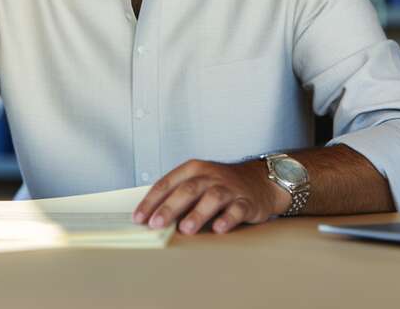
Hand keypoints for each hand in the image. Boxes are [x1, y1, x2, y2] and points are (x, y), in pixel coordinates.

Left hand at [132, 158, 290, 234]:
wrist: (260, 180)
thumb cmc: (221, 184)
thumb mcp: (198, 182)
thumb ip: (177, 197)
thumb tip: (150, 218)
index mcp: (193, 169)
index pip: (167, 183)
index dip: (152, 201)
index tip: (139, 218)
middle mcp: (210, 176)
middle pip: (188, 189)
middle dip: (170, 207)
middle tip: (157, 223)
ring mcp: (229, 188)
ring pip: (212, 198)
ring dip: (198, 213)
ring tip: (186, 228)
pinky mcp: (246, 201)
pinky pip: (237, 209)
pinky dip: (227, 218)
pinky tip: (218, 228)